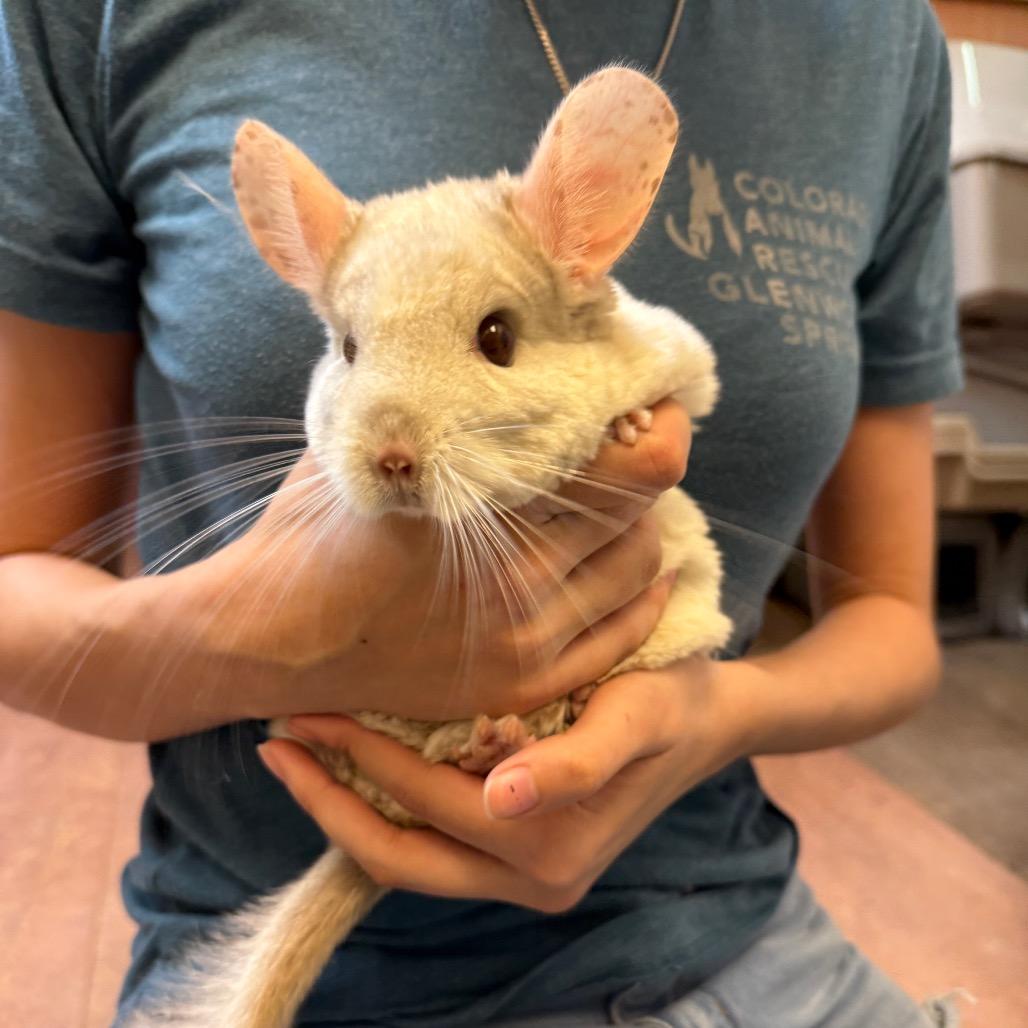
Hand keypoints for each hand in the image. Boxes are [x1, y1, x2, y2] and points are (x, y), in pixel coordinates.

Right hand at [182, 399, 691, 721]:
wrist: (269, 641)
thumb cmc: (311, 532)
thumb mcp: (367, 444)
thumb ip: (432, 405)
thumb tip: (489, 351)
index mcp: (484, 505)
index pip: (625, 466)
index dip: (655, 426)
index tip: (651, 403)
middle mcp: (520, 577)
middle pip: (641, 512)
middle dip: (643, 469)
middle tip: (627, 446)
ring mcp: (526, 640)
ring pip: (638, 570)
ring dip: (639, 529)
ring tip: (617, 505)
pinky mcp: (523, 685)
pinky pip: (621, 637)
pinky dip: (642, 598)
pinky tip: (638, 571)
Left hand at [257, 658, 758, 911]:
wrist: (710, 721)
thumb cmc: (671, 703)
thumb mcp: (634, 718)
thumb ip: (574, 762)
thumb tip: (501, 798)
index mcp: (553, 849)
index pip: (427, 807)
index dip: (361, 760)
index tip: (307, 710)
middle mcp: (533, 880)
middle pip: (399, 856)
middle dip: (328, 801)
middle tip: (276, 740)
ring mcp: (524, 877)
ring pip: (407, 858)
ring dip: (346, 809)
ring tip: (300, 753)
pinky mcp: (520, 857)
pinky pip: (431, 845)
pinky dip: (385, 809)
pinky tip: (355, 767)